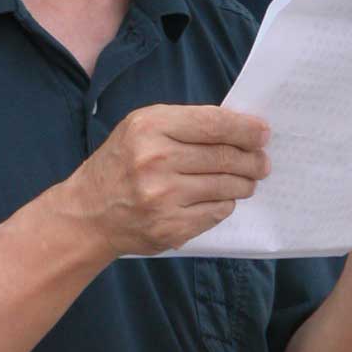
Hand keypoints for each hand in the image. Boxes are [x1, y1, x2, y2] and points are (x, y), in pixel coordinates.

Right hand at [64, 104, 269, 258]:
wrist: (88, 213)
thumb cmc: (120, 164)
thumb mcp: (141, 128)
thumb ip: (185, 124)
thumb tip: (240, 129)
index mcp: (149, 127)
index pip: (213, 124)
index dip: (245, 129)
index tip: (263, 132)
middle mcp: (156, 160)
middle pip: (225, 156)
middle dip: (252, 159)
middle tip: (262, 161)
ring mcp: (164, 197)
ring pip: (226, 186)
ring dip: (244, 183)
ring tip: (246, 180)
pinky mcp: (171, 227)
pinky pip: (217, 212)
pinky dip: (225, 203)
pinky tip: (219, 198)